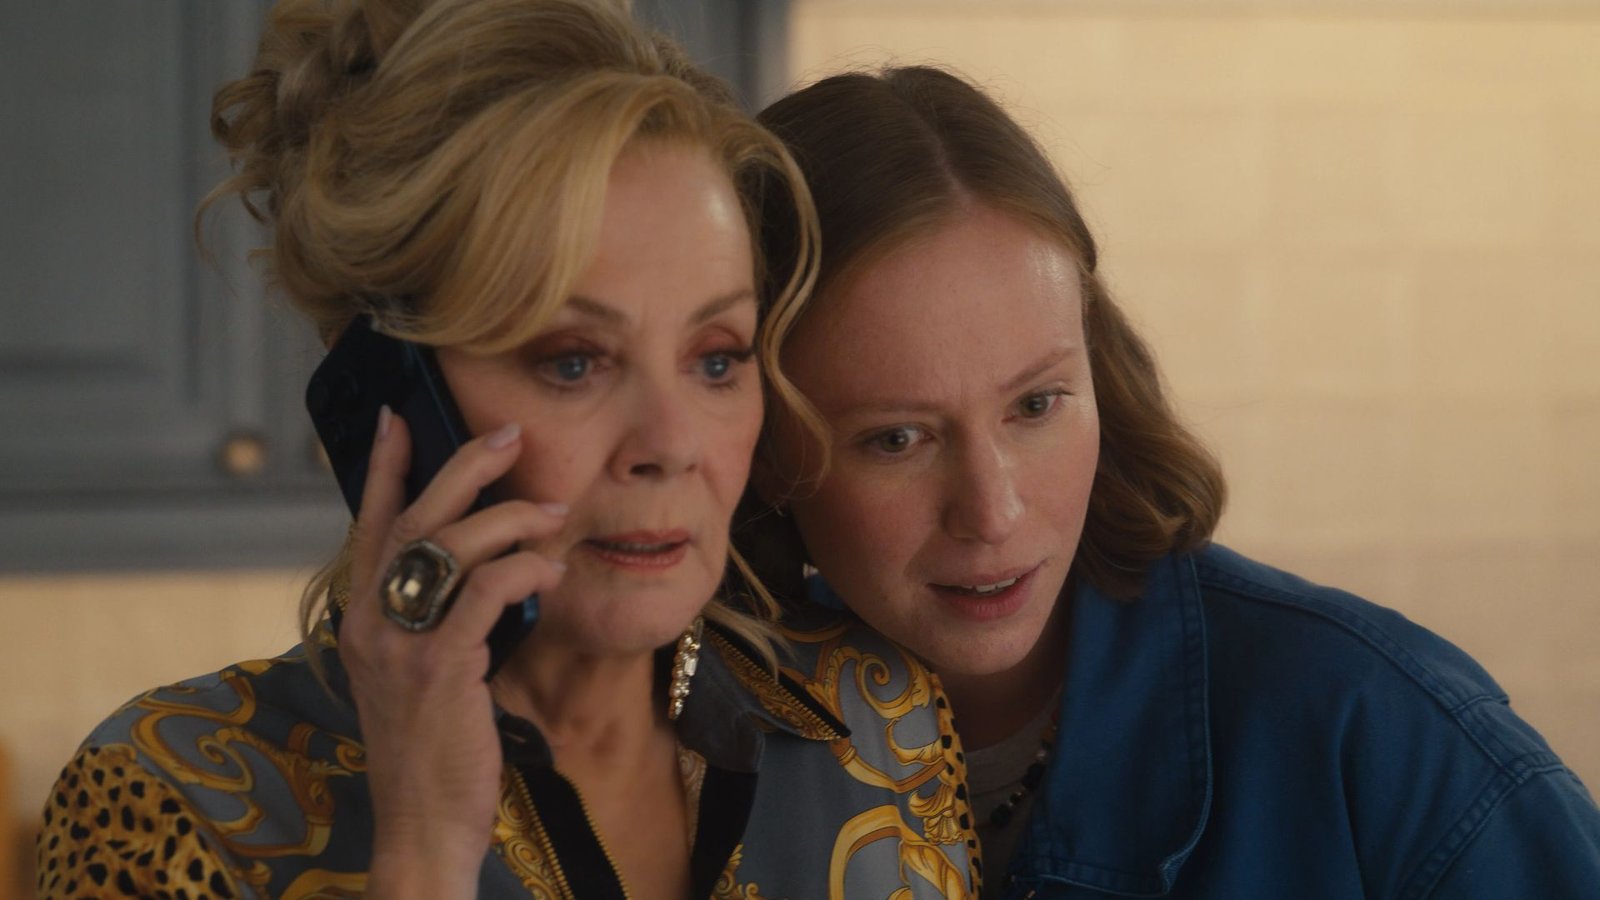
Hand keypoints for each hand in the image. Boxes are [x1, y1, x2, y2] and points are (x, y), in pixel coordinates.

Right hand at [341, 407, 565, 895]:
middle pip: (413, 520)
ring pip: (451, 547)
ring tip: (553, 513)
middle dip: (462, 467)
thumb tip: (477, 569)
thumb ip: (430, 621)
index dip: (383, 468)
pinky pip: (484, 592)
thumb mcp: (415, 676)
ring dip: (510, 519)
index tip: (397, 416)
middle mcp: (371, 624)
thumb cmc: (431, 750)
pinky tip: (551, 569)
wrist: (423, 825)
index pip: (368, 527)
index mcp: (361, 620)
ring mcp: (401, 645)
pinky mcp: (441, 668)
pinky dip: (523, 569)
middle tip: (508, 435)